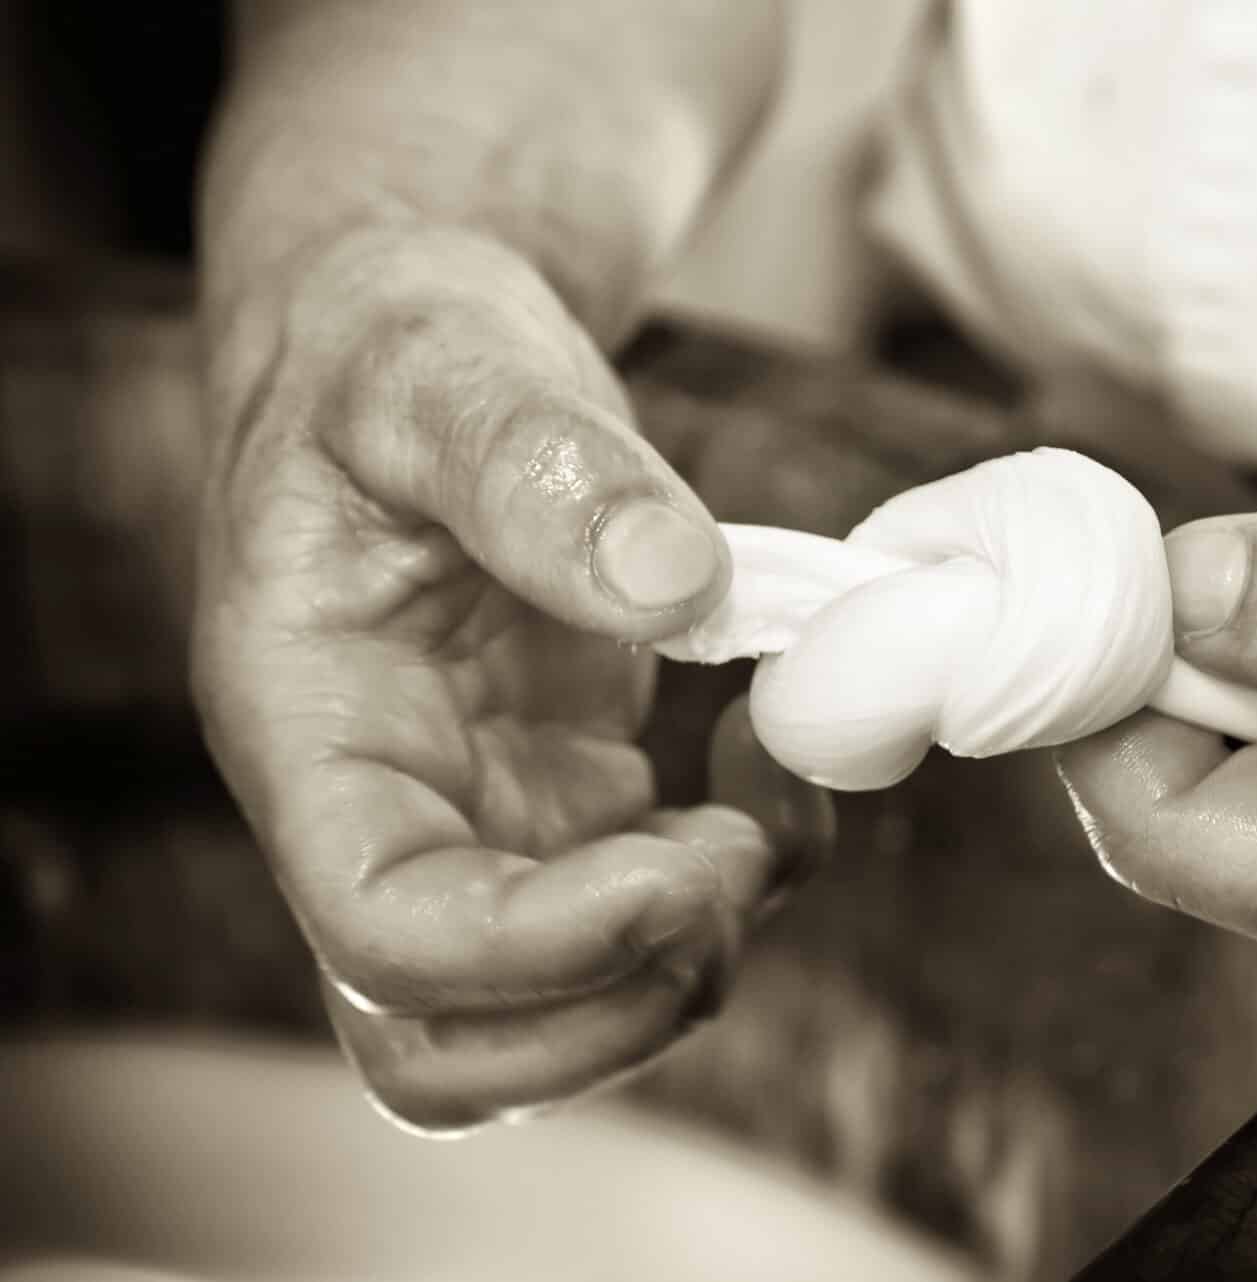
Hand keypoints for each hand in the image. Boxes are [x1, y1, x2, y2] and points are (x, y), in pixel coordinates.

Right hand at [192, 223, 828, 1130]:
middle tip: (736, 860)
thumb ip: (536, 464)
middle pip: (456, 1049)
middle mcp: (382, 813)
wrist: (415, 353)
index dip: (543, 947)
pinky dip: (740, 882)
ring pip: (555, 1019)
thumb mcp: (442, 366)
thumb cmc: (393, 351)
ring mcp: (475, 824)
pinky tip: (775, 766)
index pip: (387, 934)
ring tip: (771, 807)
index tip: (686, 858)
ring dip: (688, 963)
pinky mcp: (561, 805)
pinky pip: (648, 921)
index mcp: (310, 732)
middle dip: (620, 1004)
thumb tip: (675, 582)